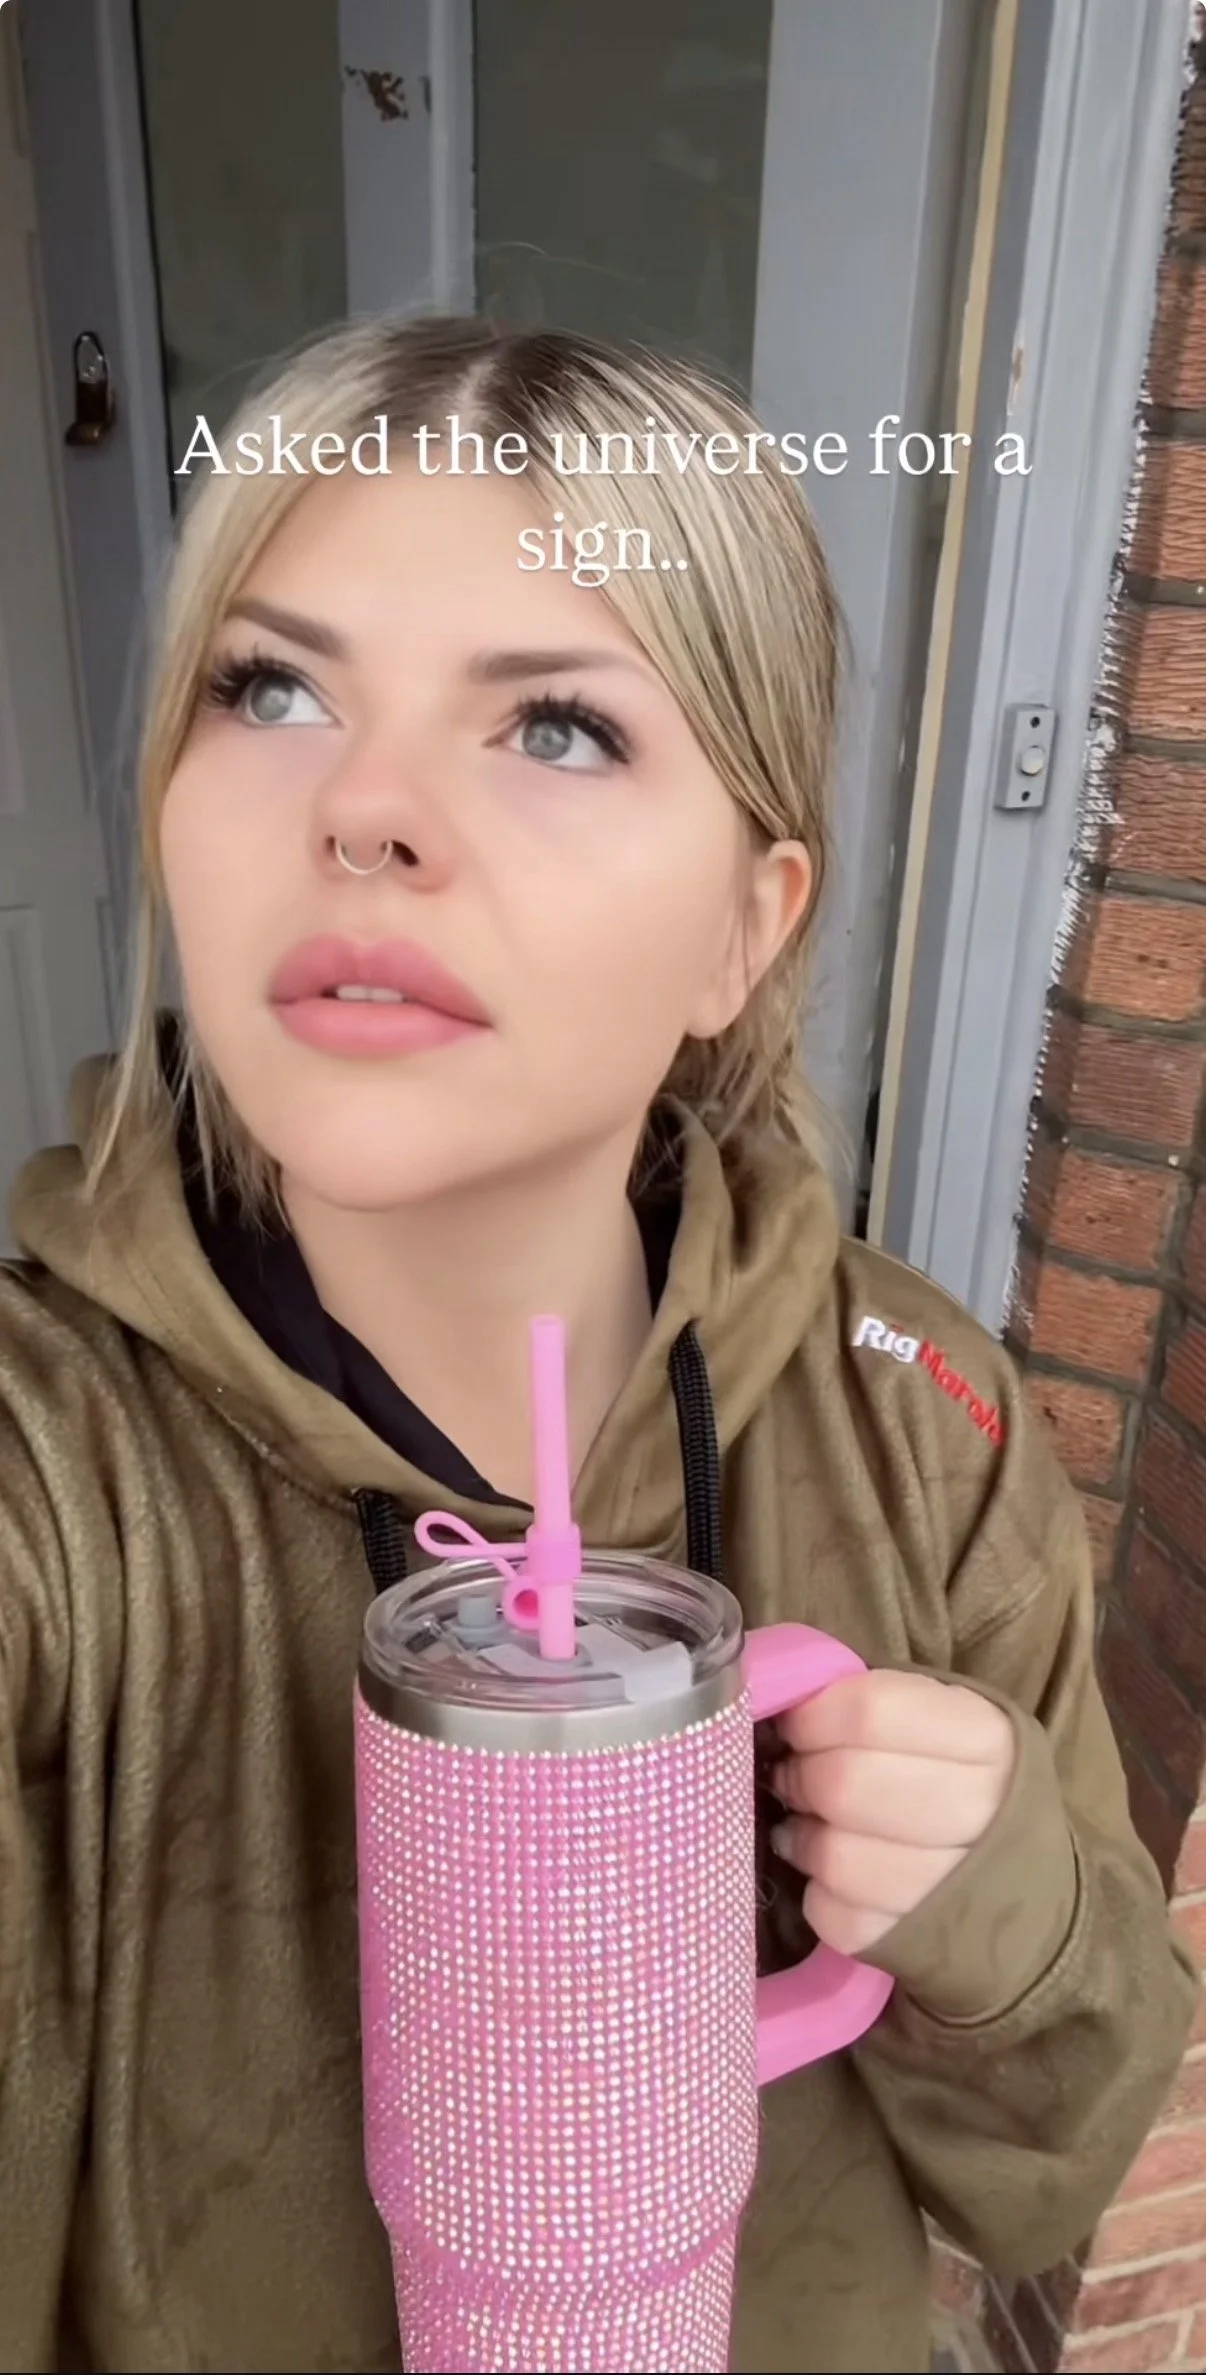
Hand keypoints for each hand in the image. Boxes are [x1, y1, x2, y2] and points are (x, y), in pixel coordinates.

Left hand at [769, 1670, 1015, 1955]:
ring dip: (804, 1839)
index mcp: (985, 1736)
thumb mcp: (937, 1715)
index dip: (811, 1718)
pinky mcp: (918, 1943)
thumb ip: (872, 1704)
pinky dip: (818, 1894)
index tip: (796, 1724)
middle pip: (846, 1786)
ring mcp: (955, 1888)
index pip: (869, 1713)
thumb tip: (786, 1705)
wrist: (1021, 1877)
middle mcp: (982, 1812)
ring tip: (809, 1826)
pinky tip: (831, 1876)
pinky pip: (836, 1916)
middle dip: (801, 1778)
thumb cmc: (957, 1775)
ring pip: (836, 1858)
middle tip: (794, 1777)